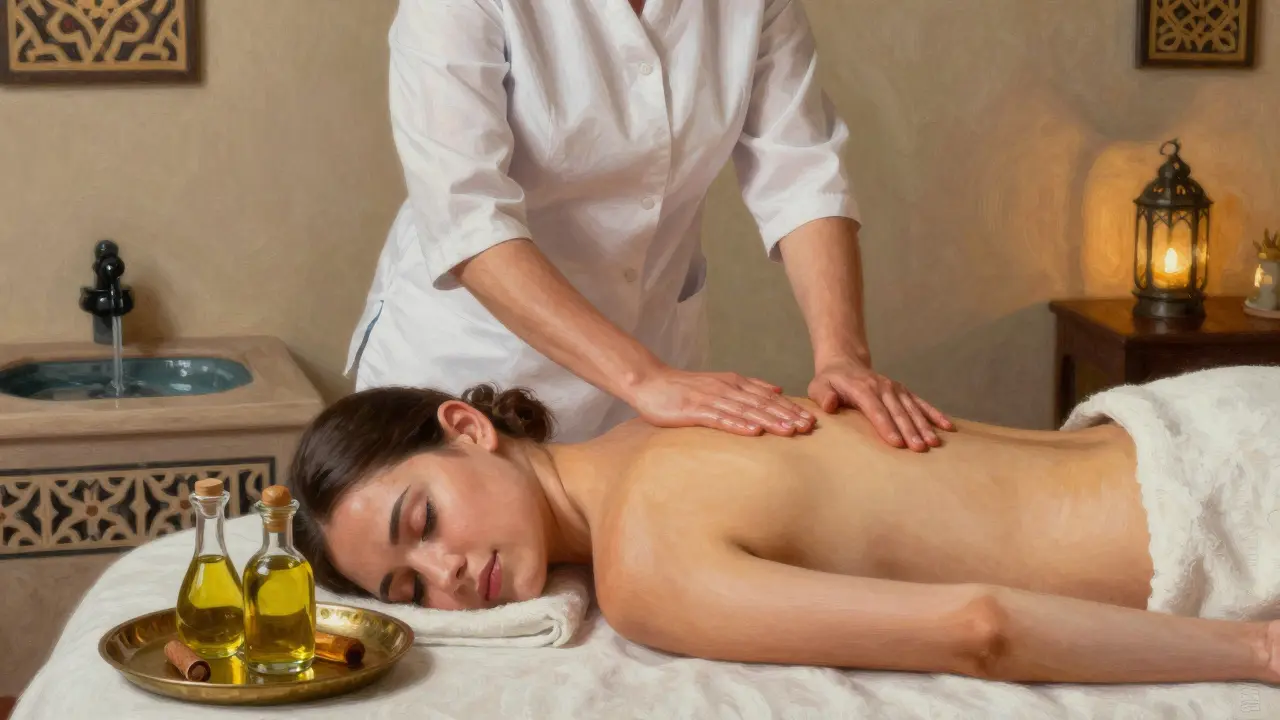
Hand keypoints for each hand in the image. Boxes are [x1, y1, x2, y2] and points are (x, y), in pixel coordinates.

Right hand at [625, 366, 815, 436]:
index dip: (790, 408)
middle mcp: (727, 389)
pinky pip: (720, 419)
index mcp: (734, 383)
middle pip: (762, 403)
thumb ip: (748, 386)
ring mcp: (711, 399)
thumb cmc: (685, 388)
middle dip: (786, 416)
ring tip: (789, 432)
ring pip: (746, 411)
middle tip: (808, 428)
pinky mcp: (695, 411)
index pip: (768, 396)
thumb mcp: (721, 383)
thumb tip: (777, 389)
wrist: (651, 382)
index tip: (810, 420)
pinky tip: (753, 432)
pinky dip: (738, 425)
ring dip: (769, 421)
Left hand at [808, 357, 952, 450]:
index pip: (876, 409)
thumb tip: (832, 405)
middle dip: (909, 430)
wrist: (845, 363)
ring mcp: (895, 389)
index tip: (897, 442)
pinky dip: (934, 414)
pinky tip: (947, 426)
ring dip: (924, 426)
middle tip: (919, 449)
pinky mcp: (903, 392)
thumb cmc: (830, 381)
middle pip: (897, 411)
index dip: (886, 426)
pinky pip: (921, 403)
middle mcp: (883, 387)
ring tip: (934, 442)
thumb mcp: (818, 386)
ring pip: (912, 409)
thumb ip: (823, 395)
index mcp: (862, 388)